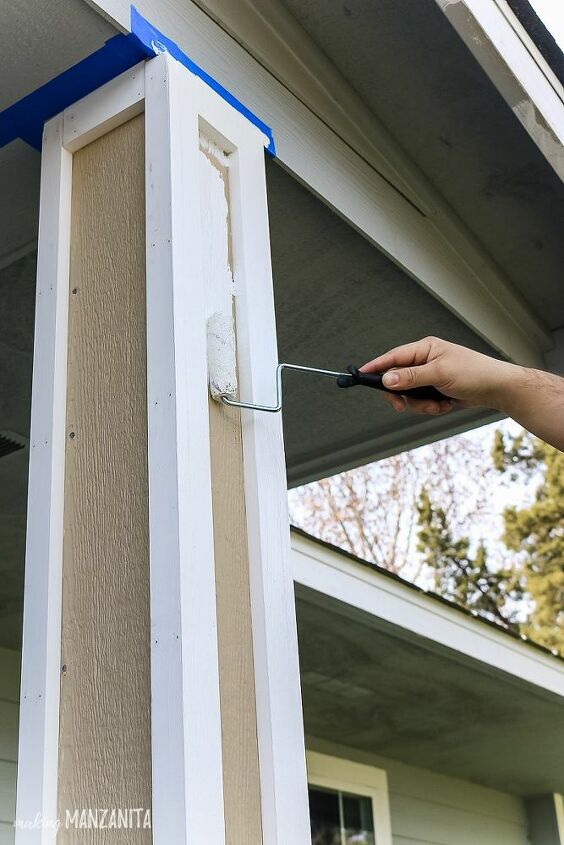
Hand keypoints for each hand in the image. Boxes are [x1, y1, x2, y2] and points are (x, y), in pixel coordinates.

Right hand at [360, 336, 508, 415]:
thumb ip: (411, 377)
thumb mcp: (440, 373)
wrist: (497, 389)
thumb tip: (387, 379)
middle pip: (397, 380)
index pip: (393, 357)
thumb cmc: (474, 373)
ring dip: (420, 405)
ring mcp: (430, 377)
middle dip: (402, 395)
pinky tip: (445, 406)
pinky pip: (421, 402)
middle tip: (402, 406)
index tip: (361, 374)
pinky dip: (430, 408)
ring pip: (409, 395)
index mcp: (425, 349)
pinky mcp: (436, 390)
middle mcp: (425, 361)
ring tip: (437, 405)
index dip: (376, 366)